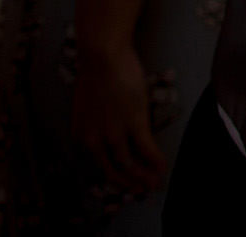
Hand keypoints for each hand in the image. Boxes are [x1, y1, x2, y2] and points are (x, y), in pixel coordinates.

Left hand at [73, 41, 165, 194]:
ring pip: (129, 164)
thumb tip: (110, 128)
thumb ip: (97, 122)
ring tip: (156, 182)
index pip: (98, 165)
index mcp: (81, 136)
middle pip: (113, 172)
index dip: (115, 177)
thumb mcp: (89, 105)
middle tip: (144, 190)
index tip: (127, 181)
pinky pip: (146, 149)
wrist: (102, 55)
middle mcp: (94, 141)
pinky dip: (156, 160)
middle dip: (130, 184)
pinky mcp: (134, 123)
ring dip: (145, 176)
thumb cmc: (96, 72)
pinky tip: (164, 166)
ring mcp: (114, 133)